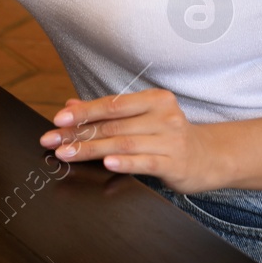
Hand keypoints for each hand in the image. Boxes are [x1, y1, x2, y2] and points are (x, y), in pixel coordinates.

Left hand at [40, 90, 218, 192]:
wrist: (209, 157)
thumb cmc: (167, 135)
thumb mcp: (141, 118)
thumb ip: (107, 112)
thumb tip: (70, 106)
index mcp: (154, 99)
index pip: (111, 105)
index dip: (83, 112)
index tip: (58, 120)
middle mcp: (164, 116)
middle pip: (112, 125)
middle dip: (78, 134)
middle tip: (52, 140)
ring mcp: (171, 140)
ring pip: (123, 143)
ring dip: (91, 150)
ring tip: (66, 154)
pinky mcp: (175, 163)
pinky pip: (145, 161)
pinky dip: (125, 162)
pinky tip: (107, 163)